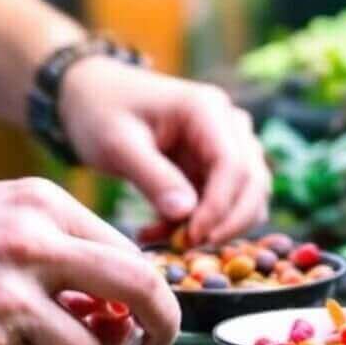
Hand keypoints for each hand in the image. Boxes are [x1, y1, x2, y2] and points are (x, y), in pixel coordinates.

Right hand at [0, 173, 179, 344]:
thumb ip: (58, 250)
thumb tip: (114, 311)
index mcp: (40, 208)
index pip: (130, 257)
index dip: (155, 296)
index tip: (154, 319)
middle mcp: (30, 249)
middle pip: (133, 295)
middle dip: (157, 326)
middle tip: (151, 343)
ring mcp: (2, 302)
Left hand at [59, 58, 271, 246]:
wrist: (92, 97)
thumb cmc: (101, 112)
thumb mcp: (118, 145)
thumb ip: (153, 177)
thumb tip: (186, 216)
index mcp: (207, 109)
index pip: (234, 165)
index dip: (220, 207)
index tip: (192, 237)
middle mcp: (229, 125)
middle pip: (253, 183)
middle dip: (226, 223)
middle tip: (186, 247)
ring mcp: (227, 146)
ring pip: (247, 198)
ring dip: (214, 228)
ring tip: (163, 238)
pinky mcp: (215, 169)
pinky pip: (223, 206)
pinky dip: (198, 226)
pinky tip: (158, 231)